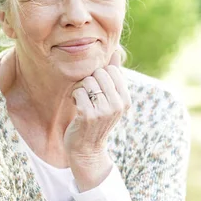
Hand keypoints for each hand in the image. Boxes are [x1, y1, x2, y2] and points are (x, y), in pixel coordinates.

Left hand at [65, 51, 130, 190]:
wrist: (87, 149)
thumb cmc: (96, 120)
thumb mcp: (110, 99)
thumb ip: (113, 76)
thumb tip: (115, 51)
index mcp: (126, 100)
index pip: (111, 70)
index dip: (100, 76)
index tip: (98, 90)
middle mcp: (118, 105)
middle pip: (99, 73)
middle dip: (89, 81)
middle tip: (88, 97)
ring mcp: (104, 111)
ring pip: (87, 81)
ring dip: (80, 90)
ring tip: (83, 103)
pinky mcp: (88, 116)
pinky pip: (78, 92)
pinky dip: (74, 98)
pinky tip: (77, 108)